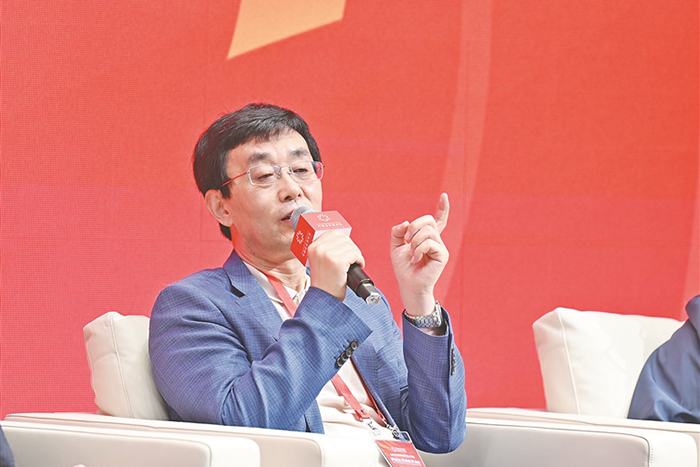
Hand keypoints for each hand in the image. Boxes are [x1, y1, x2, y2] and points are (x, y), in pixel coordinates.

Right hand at [308, 230, 364, 301]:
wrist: (324, 298)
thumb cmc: (324, 282)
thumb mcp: (319, 261)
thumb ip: (326, 249)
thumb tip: (343, 239)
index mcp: (312, 247)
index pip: (333, 233)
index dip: (343, 241)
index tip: (346, 249)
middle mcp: (318, 249)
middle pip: (343, 238)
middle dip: (351, 247)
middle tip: (352, 258)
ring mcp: (327, 254)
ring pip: (350, 246)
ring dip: (356, 254)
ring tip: (353, 263)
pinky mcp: (337, 262)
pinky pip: (355, 254)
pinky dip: (359, 260)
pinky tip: (356, 266)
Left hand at [390, 193, 449, 315]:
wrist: (407, 284)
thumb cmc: (404, 268)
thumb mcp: (395, 246)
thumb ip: (398, 232)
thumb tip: (406, 223)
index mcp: (427, 237)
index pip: (438, 219)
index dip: (442, 208)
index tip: (444, 196)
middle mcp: (436, 240)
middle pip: (428, 220)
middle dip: (413, 228)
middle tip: (407, 241)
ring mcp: (440, 247)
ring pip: (427, 231)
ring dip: (414, 241)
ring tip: (412, 254)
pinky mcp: (442, 255)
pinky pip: (430, 243)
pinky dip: (418, 250)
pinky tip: (416, 259)